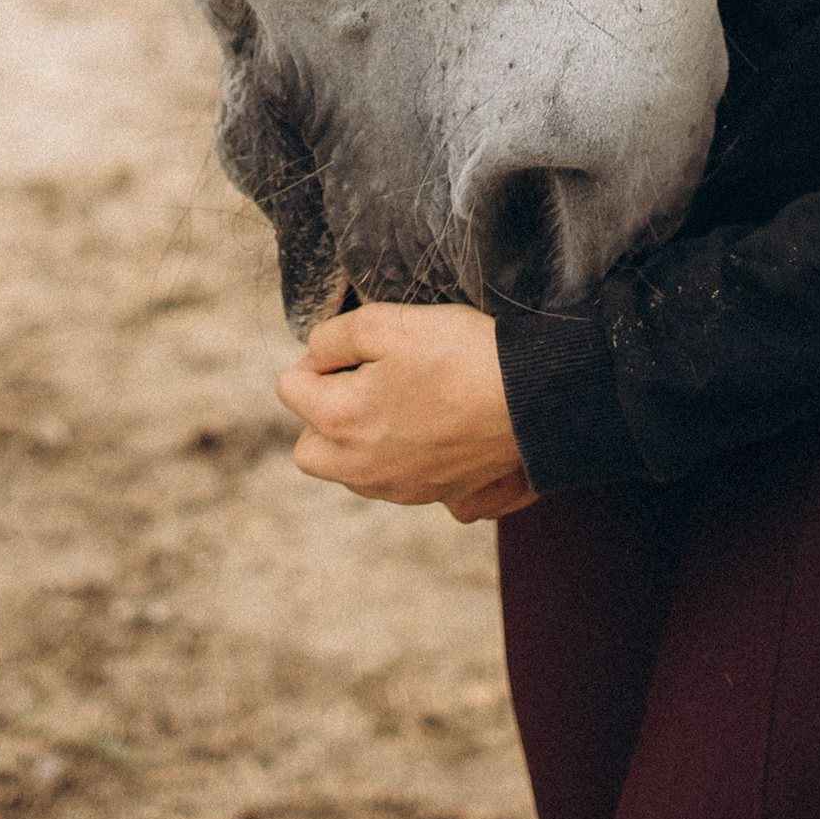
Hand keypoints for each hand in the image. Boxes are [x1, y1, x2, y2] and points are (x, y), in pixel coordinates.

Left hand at [275, 301, 537, 522]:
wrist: (531, 399)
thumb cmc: (458, 355)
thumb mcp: (386, 322)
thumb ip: (332, 337)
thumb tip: (314, 356)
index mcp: (339, 420)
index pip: (288, 388)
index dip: (316, 359)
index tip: (353, 349)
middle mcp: (360, 466)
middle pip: (308, 449)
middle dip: (322, 414)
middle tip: (362, 380)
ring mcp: (397, 488)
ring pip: (348, 470)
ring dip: (356, 441)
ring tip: (397, 401)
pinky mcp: (432, 495)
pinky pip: (390, 482)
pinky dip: (393, 458)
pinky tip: (424, 425)